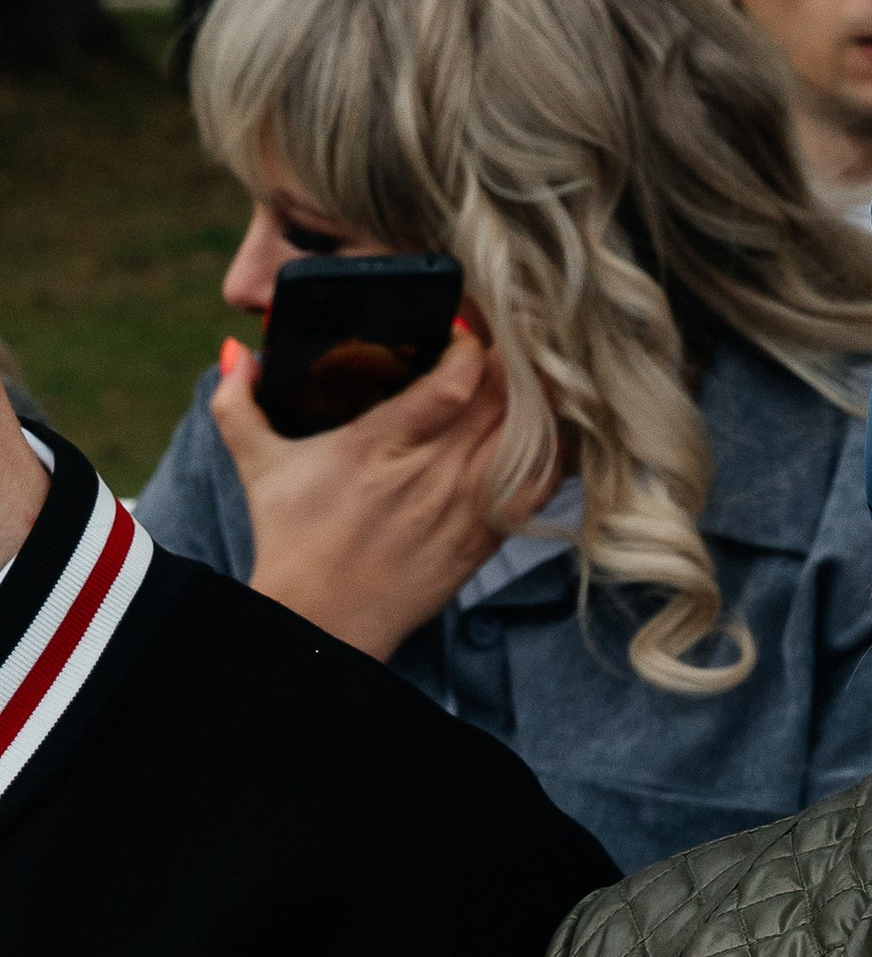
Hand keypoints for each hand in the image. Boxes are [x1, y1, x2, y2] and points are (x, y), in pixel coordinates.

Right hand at [211, 324, 530, 657]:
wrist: (320, 625)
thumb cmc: (290, 541)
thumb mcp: (256, 466)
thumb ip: (239, 402)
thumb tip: (237, 351)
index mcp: (374, 449)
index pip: (450, 387)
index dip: (471, 349)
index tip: (465, 331)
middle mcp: (426, 479)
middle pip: (498, 404)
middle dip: (509, 365)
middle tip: (506, 343)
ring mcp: (461, 512)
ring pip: (527, 442)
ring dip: (534, 404)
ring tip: (530, 379)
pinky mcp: (483, 542)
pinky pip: (539, 488)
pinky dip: (551, 454)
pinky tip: (548, 430)